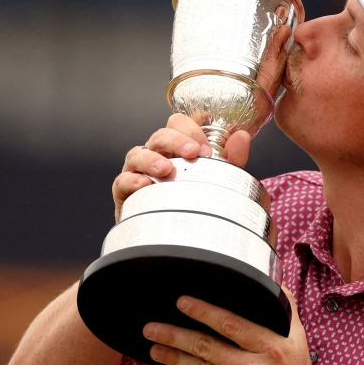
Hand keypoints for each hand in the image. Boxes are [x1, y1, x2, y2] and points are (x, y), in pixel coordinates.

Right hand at [112, 114, 251, 221]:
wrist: (172, 240)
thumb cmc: (192, 202)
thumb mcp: (217, 180)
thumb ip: (231, 159)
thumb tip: (242, 137)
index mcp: (175, 148)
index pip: (178, 124)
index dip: (191, 129)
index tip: (206, 148)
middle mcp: (155, 155)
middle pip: (159, 136)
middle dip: (176, 141)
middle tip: (193, 154)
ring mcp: (137, 172)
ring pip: (137, 154)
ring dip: (152, 159)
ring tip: (167, 170)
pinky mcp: (124, 193)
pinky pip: (122, 181)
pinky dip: (131, 180)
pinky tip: (144, 184)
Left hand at [142, 290, 342, 364]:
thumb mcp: (298, 341)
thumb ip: (285, 309)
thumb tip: (273, 281)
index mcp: (271, 347)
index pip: (231, 325)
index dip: (204, 312)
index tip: (183, 302)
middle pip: (206, 346)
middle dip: (175, 335)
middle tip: (152, 327)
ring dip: (173, 356)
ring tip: (154, 347)